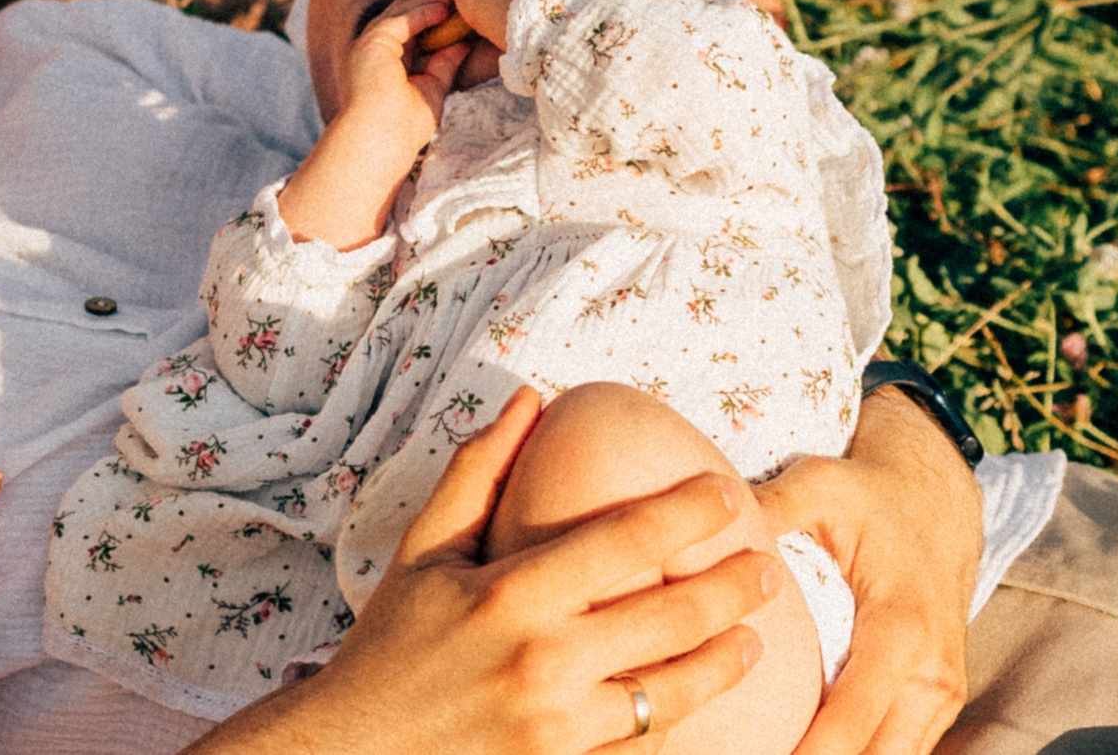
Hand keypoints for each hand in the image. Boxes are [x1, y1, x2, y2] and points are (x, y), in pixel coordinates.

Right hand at [187, 389, 778, 754]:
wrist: (352, 753)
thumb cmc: (389, 647)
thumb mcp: (421, 551)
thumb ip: (477, 472)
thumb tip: (529, 397)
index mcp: (510, 594)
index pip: (626, 540)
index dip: (689, 512)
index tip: (727, 493)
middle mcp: (542, 659)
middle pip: (670, 616)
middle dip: (731, 587)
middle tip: (766, 567)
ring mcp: (556, 726)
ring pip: (671, 691)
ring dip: (723, 660)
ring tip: (752, 636)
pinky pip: (641, 745)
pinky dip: (679, 721)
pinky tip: (700, 697)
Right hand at [281, 0, 469, 248]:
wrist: (382, 141)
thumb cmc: (404, 127)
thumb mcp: (432, 87)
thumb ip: (444, 64)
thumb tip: (463, 42)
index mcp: (385, 63)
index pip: (409, 32)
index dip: (431, 19)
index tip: (457, 11)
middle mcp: (374, 51)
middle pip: (403, 17)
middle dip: (429, 3)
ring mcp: (370, 45)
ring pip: (400, 12)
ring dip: (428, 2)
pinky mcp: (373, 43)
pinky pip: (401, 19)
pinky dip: (422, 11)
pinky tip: (443, 7)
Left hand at [753, 389, 982, 754]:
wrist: (940, 502)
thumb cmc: (873, 495)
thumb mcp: (822, 485)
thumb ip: (770, 508)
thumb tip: (702, 530)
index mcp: (902, 627)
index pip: (853, 718)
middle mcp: (933, 672)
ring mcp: (941, 693)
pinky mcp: (938, 702)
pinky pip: (899, 751)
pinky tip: (799, 751)